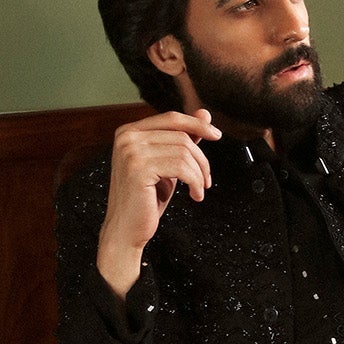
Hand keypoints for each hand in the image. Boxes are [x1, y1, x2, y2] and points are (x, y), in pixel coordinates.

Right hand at [96, 107, 222, 297]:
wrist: (126, 229)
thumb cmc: (146, 199)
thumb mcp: (167, 165)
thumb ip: (182, 139)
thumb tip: (204, 114)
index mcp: (129, 132)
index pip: (171, 118)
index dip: (196, 125)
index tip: (216, 135)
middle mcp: (126, 137)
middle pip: (181, 135)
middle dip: (201, 159)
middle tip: (207, 179)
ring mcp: (130, 151)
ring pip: (184, 151)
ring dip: (199, 173)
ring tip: (199, 189)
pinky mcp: (138, 169)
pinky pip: (181, 167)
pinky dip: (195, 182)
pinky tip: (195, 195)